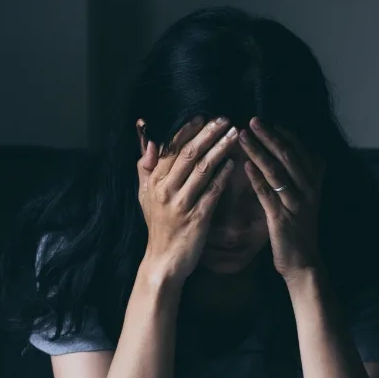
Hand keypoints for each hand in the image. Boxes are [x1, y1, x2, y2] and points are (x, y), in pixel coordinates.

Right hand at [137, 115, 237, 283]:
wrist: (163, 261)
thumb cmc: (158, 226)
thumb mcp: (145, 195)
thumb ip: (146, 167)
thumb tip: (150, 140)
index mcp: (154, 182)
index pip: (171, 148)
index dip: (187, 130)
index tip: (203, 116)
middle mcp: (166, 190)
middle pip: (187, 154)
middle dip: (207, 134)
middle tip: (224, 120)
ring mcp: (181, 204)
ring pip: (201, 170)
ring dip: (219, 150)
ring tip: (234, 136)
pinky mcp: (197, 218)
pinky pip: (212, 192)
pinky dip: (222, 177)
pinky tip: (233, 164)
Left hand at [239, 117, 326, 281]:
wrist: (304, 263)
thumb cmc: (300, 230)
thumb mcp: (308, 199)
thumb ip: (305, 176)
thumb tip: (299, 151)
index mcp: (314, 183)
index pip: (301, 149)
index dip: (284, 133)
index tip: (268, 119)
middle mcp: (308, 190)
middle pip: (288, 155)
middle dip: (269, 135)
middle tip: (252, 120)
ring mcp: (296, 204)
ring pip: (277, 171)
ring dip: (258, 151)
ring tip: (242, 136)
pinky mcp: (282, 219)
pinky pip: (268, 194)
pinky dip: (256, 178)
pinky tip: (243, 165)